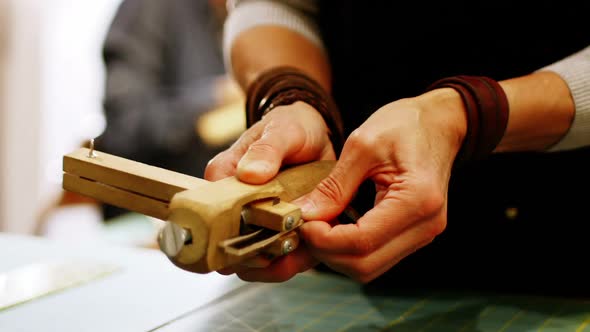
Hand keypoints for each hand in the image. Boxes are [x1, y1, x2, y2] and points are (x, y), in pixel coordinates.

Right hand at [204, 101, 335, 279]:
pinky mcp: (279, 235)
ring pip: (253, 261)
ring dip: (275, 262)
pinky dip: (293, 262)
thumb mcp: (282, 130)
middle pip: (230, 246)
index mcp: (224, 179)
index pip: (212, 213)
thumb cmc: (292, 127)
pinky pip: (279, 260)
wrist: (317, 136)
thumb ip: (267, 149)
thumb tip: (250, 174)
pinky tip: (309, 251)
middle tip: (283, 246)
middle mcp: (234, 207)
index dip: (229, 231)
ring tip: (298, 250)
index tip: (254, 235)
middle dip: (254, 255)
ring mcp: (257, 225)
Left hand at [281, 89, 465, 282]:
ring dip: (337, 253)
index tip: (302, 222)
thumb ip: (333, 186)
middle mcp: (426, 225)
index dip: (323, 240)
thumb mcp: (362, 144)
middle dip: (327, 251)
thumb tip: (305, 215)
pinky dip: (351, 248)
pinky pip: (377, 255)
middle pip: (364, 264)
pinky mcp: (415, 234)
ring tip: (319, 225)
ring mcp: (424, 234)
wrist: (439, 122)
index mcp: (416, 199)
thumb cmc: (405, 124)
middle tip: (306, 226)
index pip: (361, 241)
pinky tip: (336, 226)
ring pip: (369, 267)